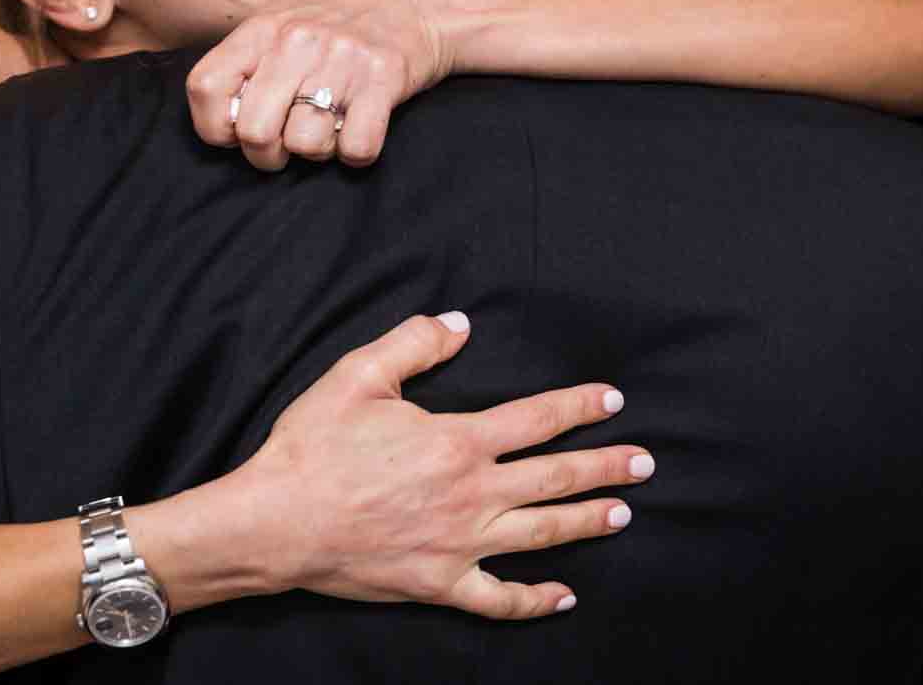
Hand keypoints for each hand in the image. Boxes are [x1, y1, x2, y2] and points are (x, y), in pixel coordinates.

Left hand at [187, 0, 448, 170]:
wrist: (415, 8)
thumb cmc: (337, 29)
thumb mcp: (281, 29)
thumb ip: (247, 68)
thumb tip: (223, 124)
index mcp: (262, 29)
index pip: (205, 87)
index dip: (214, 126)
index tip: (236, 134)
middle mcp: (297, 40)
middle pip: (254, 131)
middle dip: (267, 156)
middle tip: (285, 147)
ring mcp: (341, 58)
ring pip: (305, 144)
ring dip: (318, 151)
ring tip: (330, 128)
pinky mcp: (383, 78)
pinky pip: (357, 148)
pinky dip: (358, 152)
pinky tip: (360, 129)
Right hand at [235, 312, 649, 619]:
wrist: (276, 522)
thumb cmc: (313, 447)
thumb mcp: (357, 375)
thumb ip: (413, 343)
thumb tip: (459, 322)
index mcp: (457, 441)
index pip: (536, 419)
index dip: (578, 407)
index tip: (613, 400)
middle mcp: (471, 494)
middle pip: (555, 478)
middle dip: (605, 467)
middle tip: (645, 461)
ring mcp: (460, 544)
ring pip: (541, 533)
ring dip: (587, 522)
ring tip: (623, 513)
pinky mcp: (440, 584)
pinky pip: (499, 599)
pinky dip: (534, 600)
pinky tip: (563, 596)